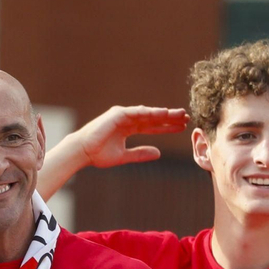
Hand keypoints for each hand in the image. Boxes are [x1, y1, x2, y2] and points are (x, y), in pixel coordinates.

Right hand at [71, 106, 188, 169]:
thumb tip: (159, 153)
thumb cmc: (98, 154)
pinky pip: (138, 112)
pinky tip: (163, 112)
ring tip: (179, 114)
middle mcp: (128, 120)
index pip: (152, 126)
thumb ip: (140, 153)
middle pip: (153, 118)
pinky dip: (151, 112)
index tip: (182, 128)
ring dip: (164, 113)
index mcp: (129, 128)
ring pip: (148, 113)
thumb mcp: (124, 155)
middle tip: (186, 118)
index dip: (167, 127)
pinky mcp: (118, 114)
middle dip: (169, 118)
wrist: (82, 152)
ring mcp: (123, 115)